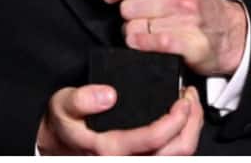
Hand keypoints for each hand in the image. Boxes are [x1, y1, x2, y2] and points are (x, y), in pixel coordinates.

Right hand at [36, 84, 202, 154]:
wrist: (58, 143)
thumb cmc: (64, 124)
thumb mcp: (63, 105)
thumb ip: (82, 99)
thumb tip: (108, 95)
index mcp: (110, 150)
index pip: (154, 139)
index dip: (176, 119)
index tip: (183, 98)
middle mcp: (127, 161)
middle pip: (176, 153)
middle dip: (192, 124)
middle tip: (192, 98)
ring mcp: (136, 162)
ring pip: (178, 156)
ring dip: (190, 131)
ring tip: (191, 106)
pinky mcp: (142, 158)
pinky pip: (171, 155)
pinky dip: (182, 136)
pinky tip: (181, 118)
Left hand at [101, 0, 247, 76]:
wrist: (228, 32)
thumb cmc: (200, 4)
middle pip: (130, 6)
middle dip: (129, 13)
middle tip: (139, 15)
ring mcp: (190, 19)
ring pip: (134, 27)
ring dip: (134, 32)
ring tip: (146, 29)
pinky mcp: (191, 43)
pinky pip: (150, 42)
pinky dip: (141, 44)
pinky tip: (144, 41)